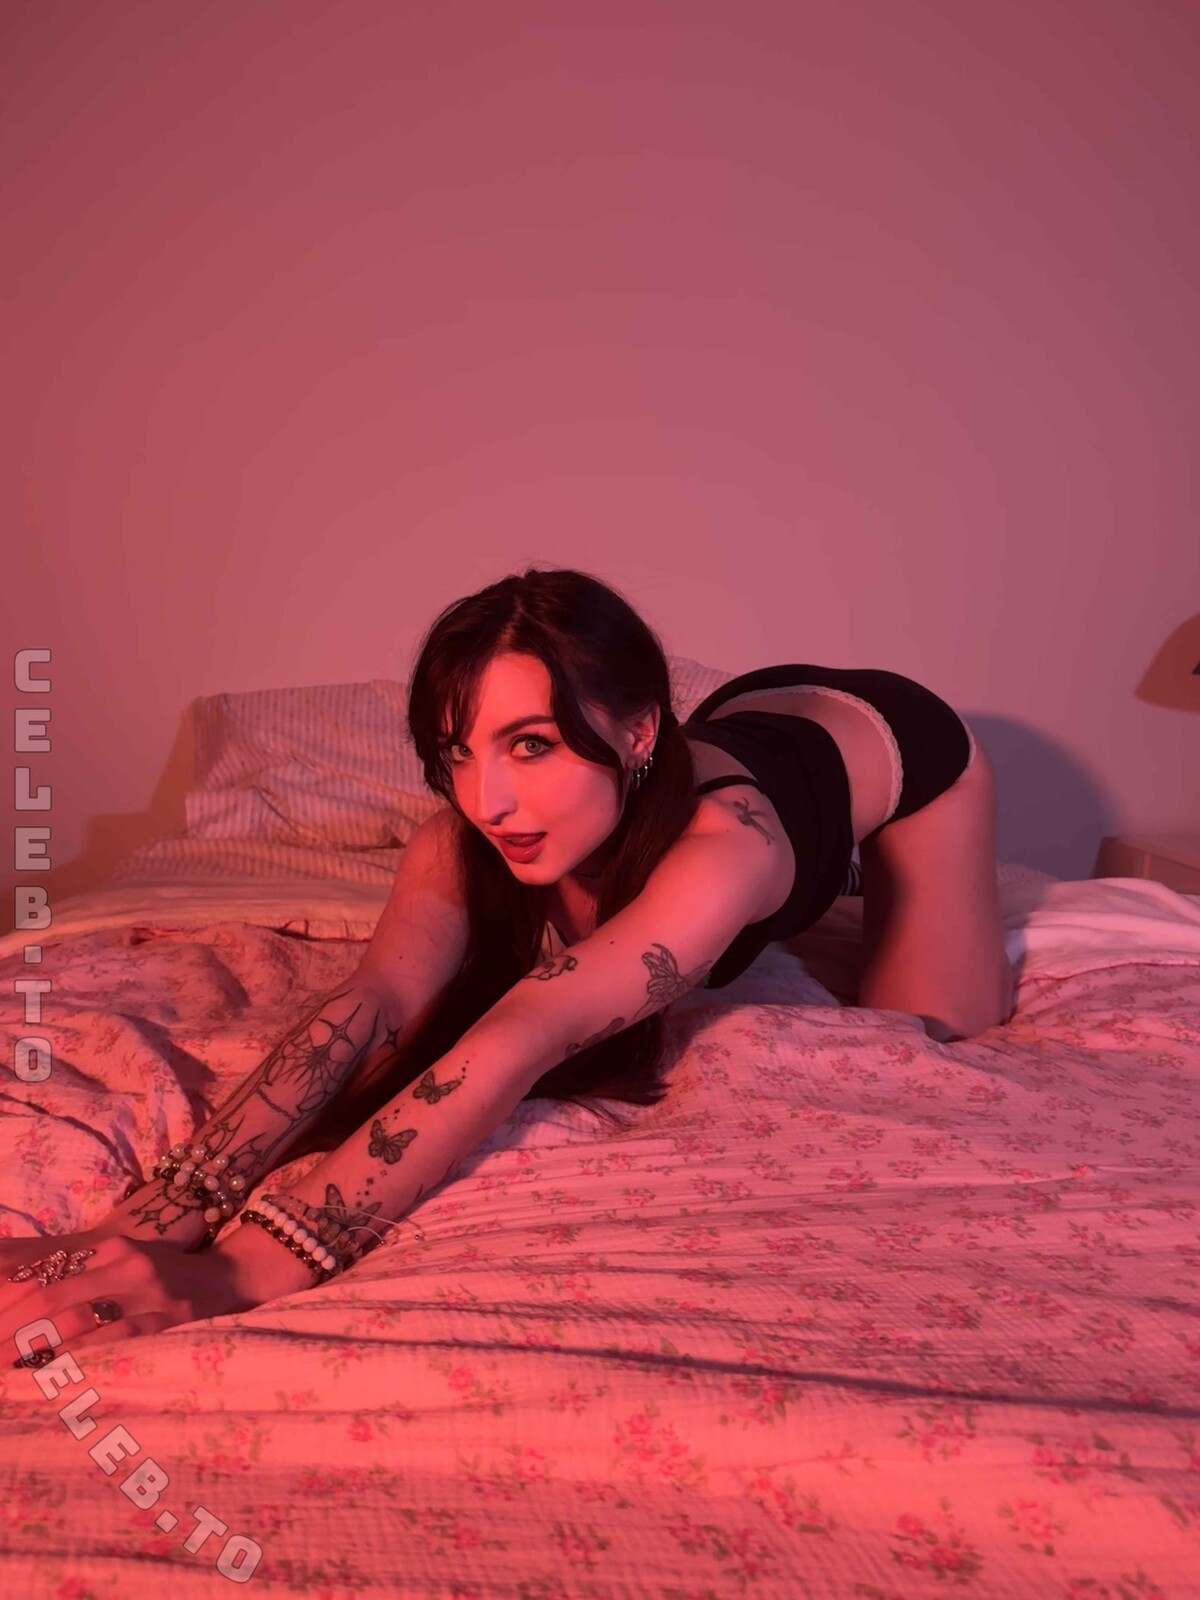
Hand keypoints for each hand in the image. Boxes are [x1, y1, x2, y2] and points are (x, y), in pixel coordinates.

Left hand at [1, 1234, 258, 1369]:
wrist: (230, 1280)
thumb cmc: (168, 1279)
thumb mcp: (126, 1263)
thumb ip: (83, 1276)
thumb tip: (23, 1302)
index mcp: (112, 1249)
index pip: (43, 1274)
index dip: (7, 1305)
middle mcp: (127, 1266)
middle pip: (50, 1299)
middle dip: (12, 1333)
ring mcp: (148, 1295)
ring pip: (76, 1322)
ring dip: (37, 1352)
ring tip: (12, 1373)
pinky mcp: (168, 1323)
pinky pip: (113, 1345)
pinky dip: (80, 1363)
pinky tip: (57, 1379)